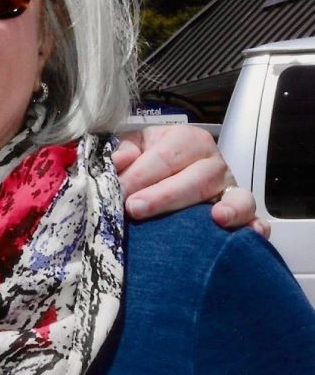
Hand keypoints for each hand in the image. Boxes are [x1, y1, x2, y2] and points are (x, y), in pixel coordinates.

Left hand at [113, 124, 268, 235]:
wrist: (170, 171)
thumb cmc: (151, 158)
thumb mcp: (135, 145)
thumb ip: (124, 151)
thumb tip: (118, 163)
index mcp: (187, 139)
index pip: (165, 156)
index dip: (140, 175)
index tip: (119, 191)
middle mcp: (213, 162)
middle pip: (197, 178)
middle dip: (165, 196)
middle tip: (136, 209)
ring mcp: (231, 188)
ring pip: (235, 198)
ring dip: (228, 209)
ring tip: (215, 219)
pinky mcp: (243, 211)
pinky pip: (256, 218)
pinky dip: (256, 226)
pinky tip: (251, 235)